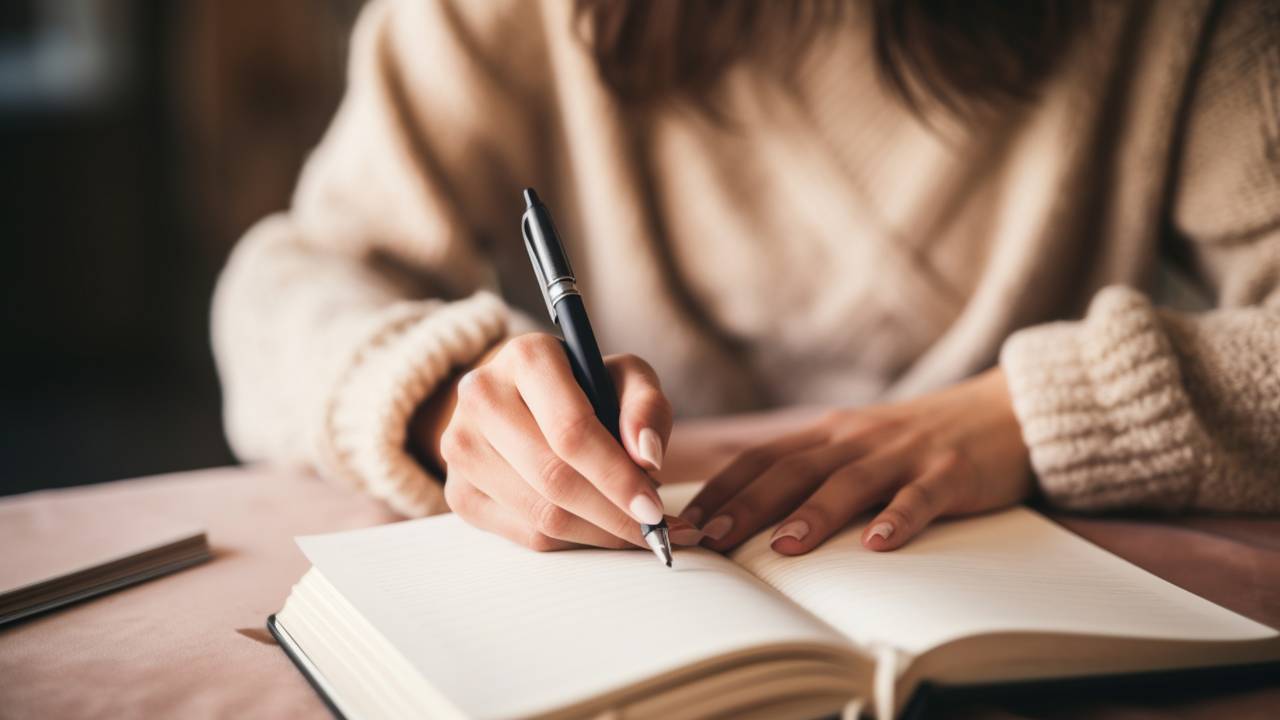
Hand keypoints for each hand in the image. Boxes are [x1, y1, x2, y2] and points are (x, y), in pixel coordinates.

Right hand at [413, 333, 674, 550]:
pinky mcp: (459, 491)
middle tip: (655, 531)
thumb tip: (647, 457)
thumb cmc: (586, 389)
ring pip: (540, 515)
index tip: (655, 509)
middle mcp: (481, 396)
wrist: (525, 399)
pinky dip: (573, 542)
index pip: (571, 430)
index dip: (617, 476)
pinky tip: (600, 531)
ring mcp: (461, 446)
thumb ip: (646, 408)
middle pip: (554, 478)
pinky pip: (525, 535)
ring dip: (598, 533)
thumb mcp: (626, 379)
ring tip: (635, 530)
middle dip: (614, 514)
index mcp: (525, 356)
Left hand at [680, 368, 1031, 553]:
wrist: (1007, 411)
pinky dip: (898, 518)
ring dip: (814, 514)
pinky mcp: (951, 472)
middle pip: (792, 469)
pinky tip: (878, 545)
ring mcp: (904, 453)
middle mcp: (857, 438)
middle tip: (710, 539)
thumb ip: (812, 469)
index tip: (684, 523)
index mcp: (828, 433)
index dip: (720, 489)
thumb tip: (743, 511)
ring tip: (783, 546)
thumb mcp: (859, 445)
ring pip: (849, 481)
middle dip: (747, 505)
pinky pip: (921, 497)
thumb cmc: (921, 441)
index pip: (761, 458)